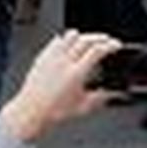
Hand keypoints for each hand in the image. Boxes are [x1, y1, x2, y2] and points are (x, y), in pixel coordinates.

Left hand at [0, 31, 121, 142]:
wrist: (30, 111)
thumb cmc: (52, 112)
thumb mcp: (82, 108)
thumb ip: (99, 99)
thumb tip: (109, 94)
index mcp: (76, 73)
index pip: (97, 50)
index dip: (110, 45)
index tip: (115, 45)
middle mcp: (64, 62)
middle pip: (86, 39)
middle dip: (100, 37)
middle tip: (107, 40)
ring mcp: (52, 57)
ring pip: (70, 35)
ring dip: (83, 36)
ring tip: (89, 40)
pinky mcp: (42, 57)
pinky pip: (56, 40)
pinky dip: (65, 39)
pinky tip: (68, 43)